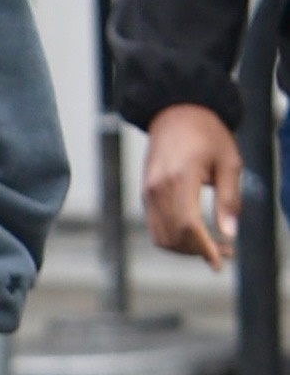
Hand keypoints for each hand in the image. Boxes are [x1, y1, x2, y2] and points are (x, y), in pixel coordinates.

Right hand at [142, 102, 241, 268]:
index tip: (220, 263)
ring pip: (162, 236)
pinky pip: (155, 227)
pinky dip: (173, 238)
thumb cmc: (207, 134)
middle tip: (225, 251)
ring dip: (185, 248)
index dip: (204, 248)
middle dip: (199, 251)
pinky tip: (194, 234)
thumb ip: (229, 199)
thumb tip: (229, 234)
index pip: (188, 225)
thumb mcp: (229, 162)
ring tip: (211, 245)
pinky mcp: (145, 194)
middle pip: (174, 236)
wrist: (176, 111)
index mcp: (180, 178)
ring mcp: (147, 192)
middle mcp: (158, 188)